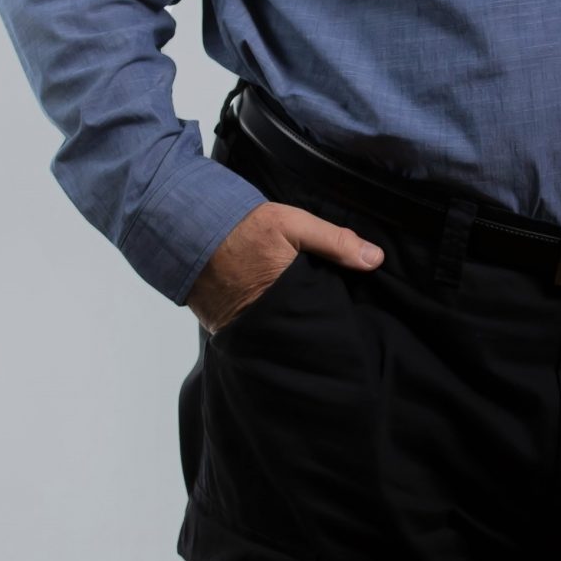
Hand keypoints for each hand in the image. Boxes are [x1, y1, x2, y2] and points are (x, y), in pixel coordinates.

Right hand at [186, 201, 384, 334]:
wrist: (183, 230)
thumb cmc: (241, 226)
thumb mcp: (292, 224)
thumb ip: (334, 242)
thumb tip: (377, 259)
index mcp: (289, 296)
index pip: (325, 319)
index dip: (339, 321)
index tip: (354, 323)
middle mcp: (266, 319)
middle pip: (303, 334)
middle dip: (317, 331)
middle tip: (332, 326)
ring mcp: (242, 327)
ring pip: (279, 336)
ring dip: (291, 330)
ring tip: (307, 324)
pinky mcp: (223, 328)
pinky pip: (254, 332)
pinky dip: (266, 327)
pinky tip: (277, 320)